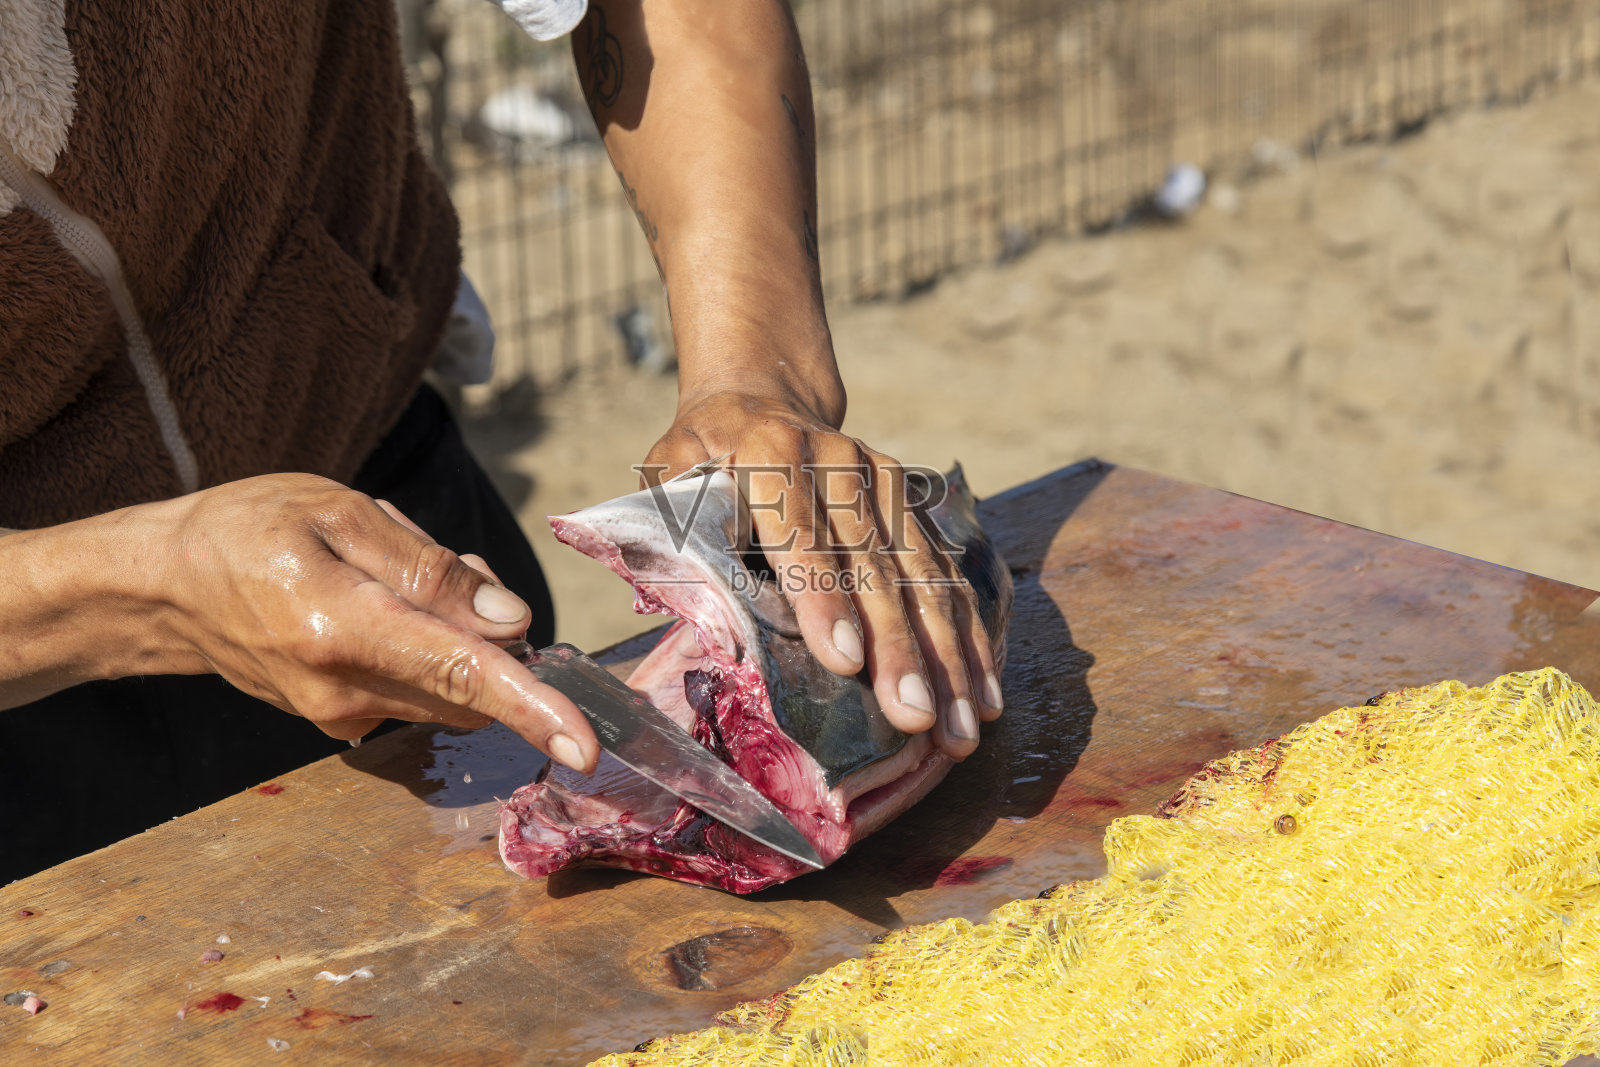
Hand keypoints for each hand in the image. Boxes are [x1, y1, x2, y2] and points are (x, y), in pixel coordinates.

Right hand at [150, 474, 597, 769]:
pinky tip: (383, 604)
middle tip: (450, 565)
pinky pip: (421, 690)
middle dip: (493, 632)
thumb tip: (509, 619)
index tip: (586, 745)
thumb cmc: (244, 531)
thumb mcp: (336, 511)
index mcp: (344, 630)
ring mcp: (343, 717)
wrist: (163, 588)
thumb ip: (429, 568)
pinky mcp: (343, 722)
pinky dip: (430, 651)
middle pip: (470, 681)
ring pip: (451, 688)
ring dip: (459, 638)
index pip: (463, 674)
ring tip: (394, 574)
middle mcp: (347, 692)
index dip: (533, 707)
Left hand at [643, 389, 1002, 759]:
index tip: (845, 664)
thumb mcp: (669, 470)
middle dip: (898, 648)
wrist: (762, 395)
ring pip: (923, 575)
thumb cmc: (703, 457)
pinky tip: (984, 692)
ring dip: (946, 656)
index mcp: (771, 452)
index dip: (823, 599)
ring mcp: (883, 481)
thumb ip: (669, 524)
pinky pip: (947, 576)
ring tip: (962, 727)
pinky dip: (969, 637)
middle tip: (913, 718)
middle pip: (873, 565)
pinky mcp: (912, 503)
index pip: (800, 532)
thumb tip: (670, 596)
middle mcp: (839, 461)